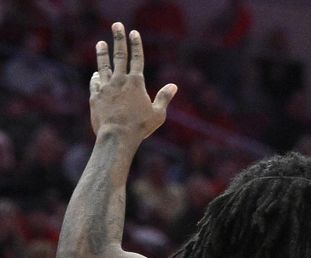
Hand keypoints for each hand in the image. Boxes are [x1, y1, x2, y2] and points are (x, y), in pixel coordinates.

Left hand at [90, 22, 176, 142]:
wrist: (116, 136)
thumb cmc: (140, 127)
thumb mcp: (158, 114)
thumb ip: (164, 97)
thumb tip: (174, 86)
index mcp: (137, 83)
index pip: (137, 58)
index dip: (136, 44)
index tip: (133, 32)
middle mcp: (120, 81)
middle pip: (119, 55)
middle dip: (118, 39)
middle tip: (116, 25)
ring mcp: (106, 87)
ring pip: (103, 65)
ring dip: (102, 53)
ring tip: (101, 43)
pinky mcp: (95, 96)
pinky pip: (95, 82)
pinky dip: (96, 76)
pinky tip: (97, 73)